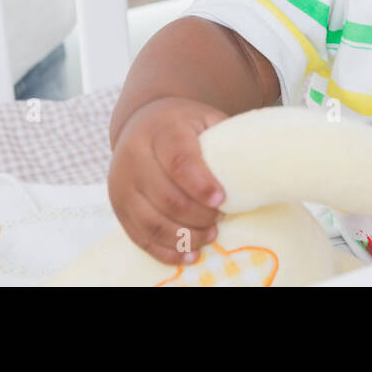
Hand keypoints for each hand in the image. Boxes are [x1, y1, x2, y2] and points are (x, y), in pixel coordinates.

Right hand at [107, 97, 228, 265]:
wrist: (143, 122)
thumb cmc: (184, 125)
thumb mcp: (205, 119)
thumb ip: (225, 140)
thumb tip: (253, 170)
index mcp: (161, 130)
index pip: (179, 161)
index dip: (201, 184)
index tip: (222, 199)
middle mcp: (134, 155)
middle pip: (166, 197)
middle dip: (198, 216)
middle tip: (220, 218)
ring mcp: (121, 183)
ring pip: (152, 221)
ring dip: (184, 236)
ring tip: (209, 236)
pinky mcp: (118, 206)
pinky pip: (140, 236)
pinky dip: (165, 250)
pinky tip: (188, 253)